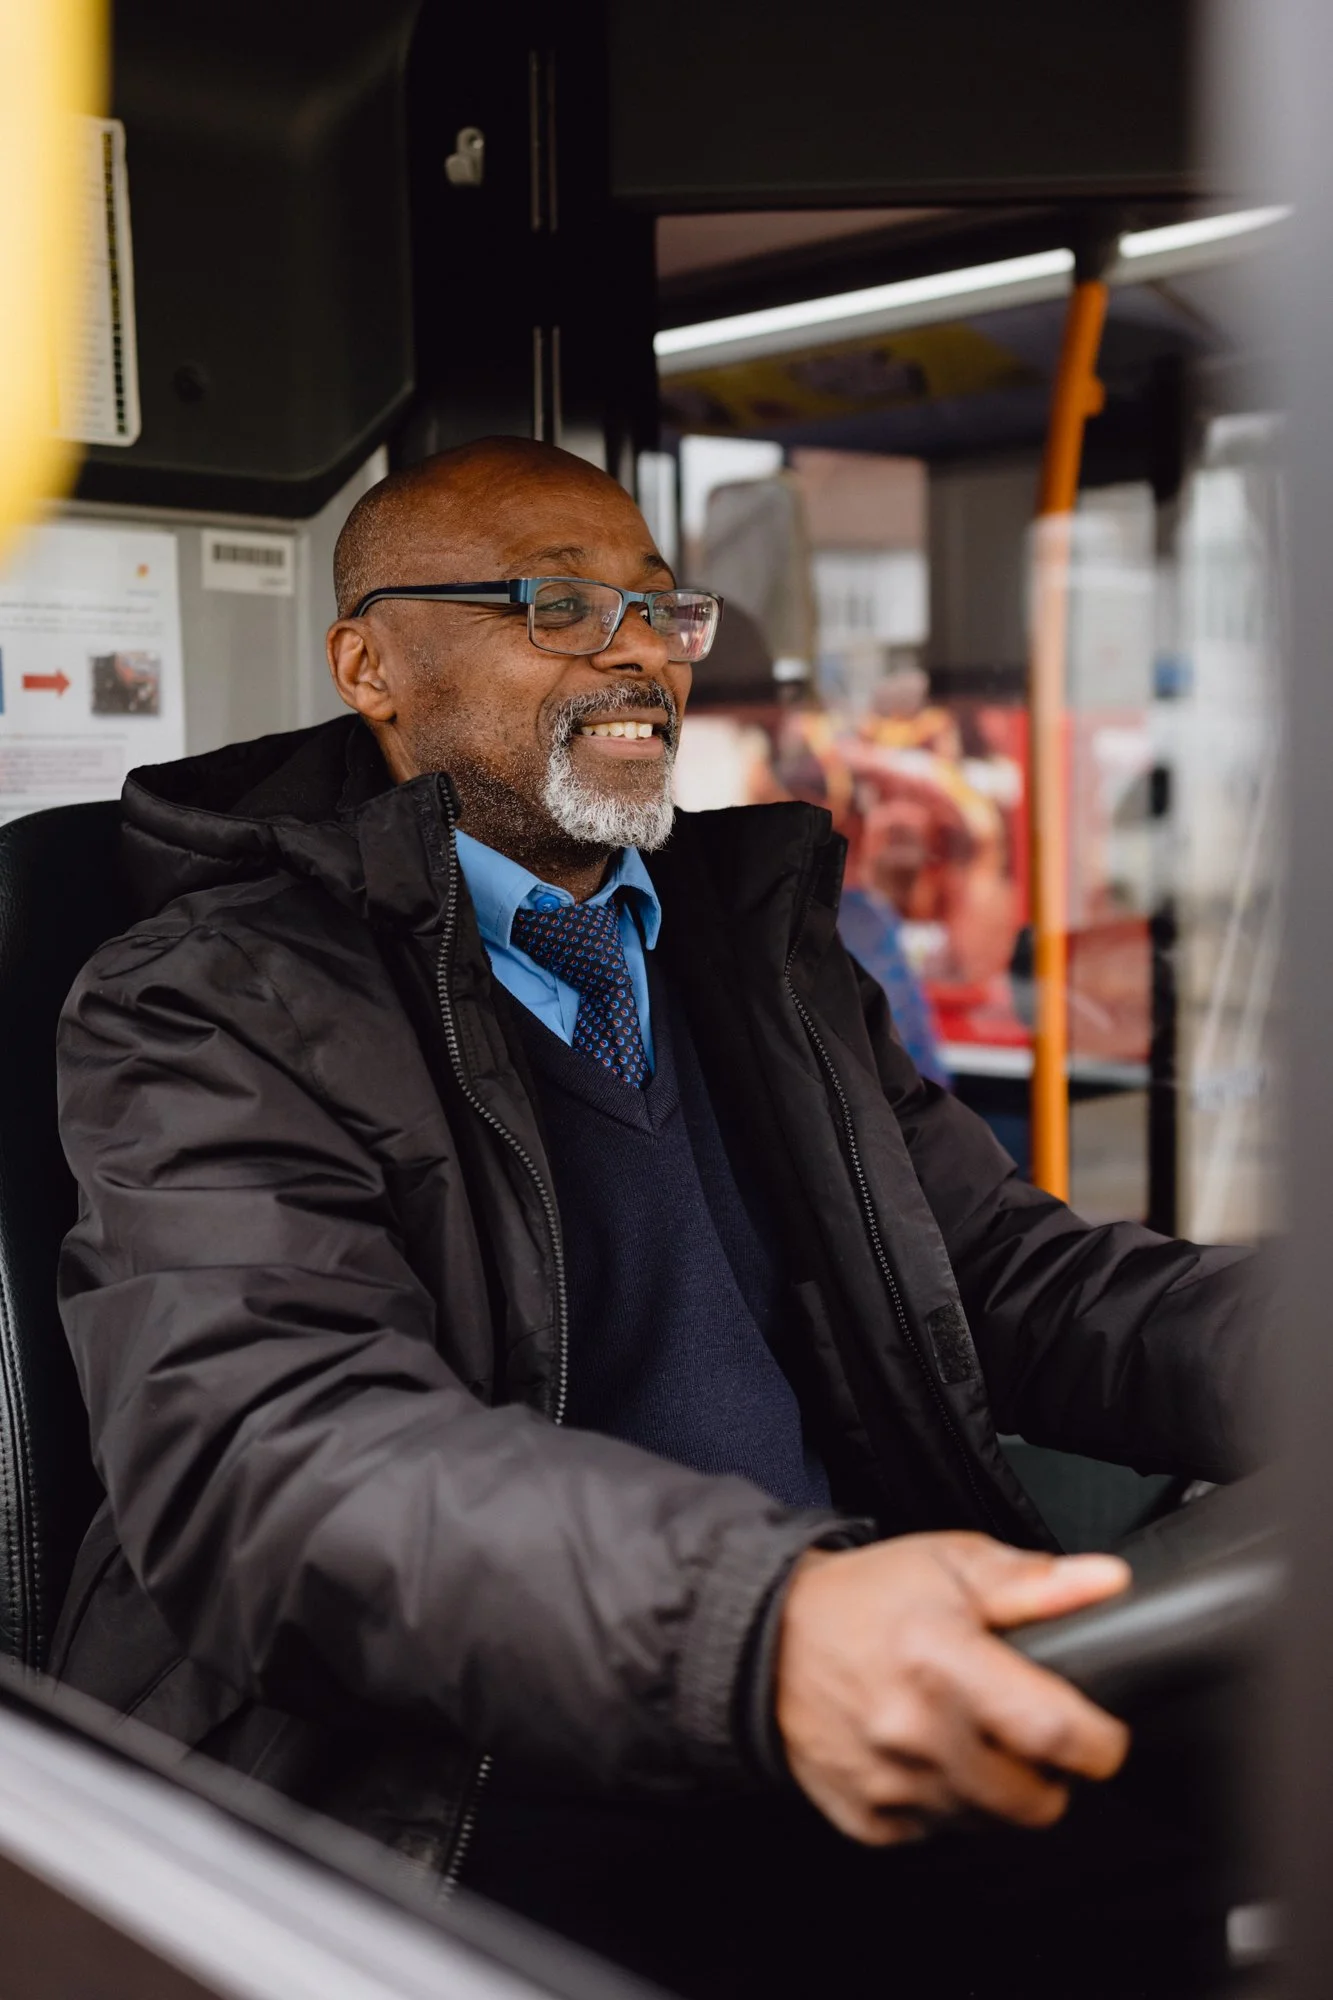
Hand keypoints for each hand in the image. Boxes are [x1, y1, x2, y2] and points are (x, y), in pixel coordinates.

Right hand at [775, 1533, 1130, 1844]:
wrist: (765, 1640)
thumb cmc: (862, 1600)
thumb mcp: (950, 1564)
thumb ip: (1034, 1581)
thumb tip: (1105, 1582)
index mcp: (942, 1661)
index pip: (1054, 1734)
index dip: (1099, 1744)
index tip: (1099, 1736)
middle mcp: (917, 1732)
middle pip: (1036, 1801)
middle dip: (1049, 1772)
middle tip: (1025, 1731)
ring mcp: (890, 1785)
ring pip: (993, 1825)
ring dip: (998, 1791)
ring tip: (971, 1737)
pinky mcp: (870, 1821)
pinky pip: (942, 1835)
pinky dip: (948, 1804)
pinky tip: (928, 1757)